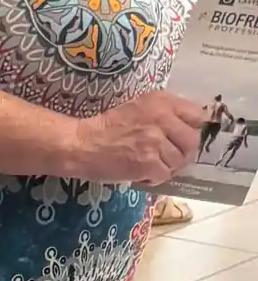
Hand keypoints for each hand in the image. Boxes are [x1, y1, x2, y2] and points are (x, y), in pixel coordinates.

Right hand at [70, 94, 205, 186]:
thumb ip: (166, 112)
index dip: (192, 129)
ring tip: (151, 165)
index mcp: (162, 102)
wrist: (82, 144)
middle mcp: (162, 119)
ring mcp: (156, 142)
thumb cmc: (109, 126)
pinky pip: (164, 175)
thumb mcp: (140, 107)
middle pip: (192, 141)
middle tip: (168, 157)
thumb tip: (189, 128)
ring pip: (179, 161)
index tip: (181, 137)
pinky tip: (142, 173)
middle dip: (183, 152)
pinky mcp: (147, 163)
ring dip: (167, 167)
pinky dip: (154, 178)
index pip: (197, 116)